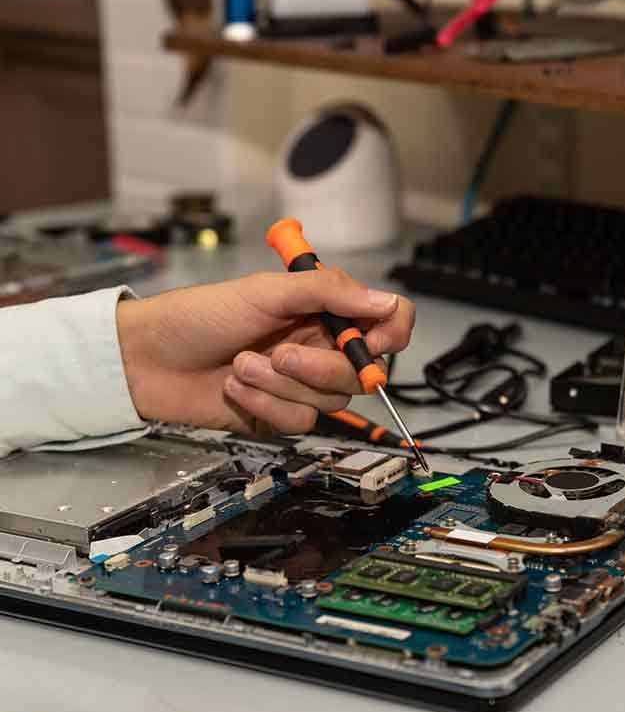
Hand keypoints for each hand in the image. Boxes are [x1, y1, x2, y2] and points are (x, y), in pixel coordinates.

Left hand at [116, 269, 414, 434]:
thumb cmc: (201, 315)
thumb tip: (386, 300)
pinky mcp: (279, 414)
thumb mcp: (266, 291)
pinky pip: (298, 420)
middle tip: (281, 353)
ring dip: (281, 385)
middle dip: (320, 367)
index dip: (390, 333)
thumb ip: (329, 292)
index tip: (372, 341)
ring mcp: (300, 383)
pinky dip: (265, 404)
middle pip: (360, 372)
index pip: (384, 322)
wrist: (148, 360)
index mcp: (323, 311)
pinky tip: (235, 387)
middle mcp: (319, 347)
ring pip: (329, 401)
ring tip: (242, 365)